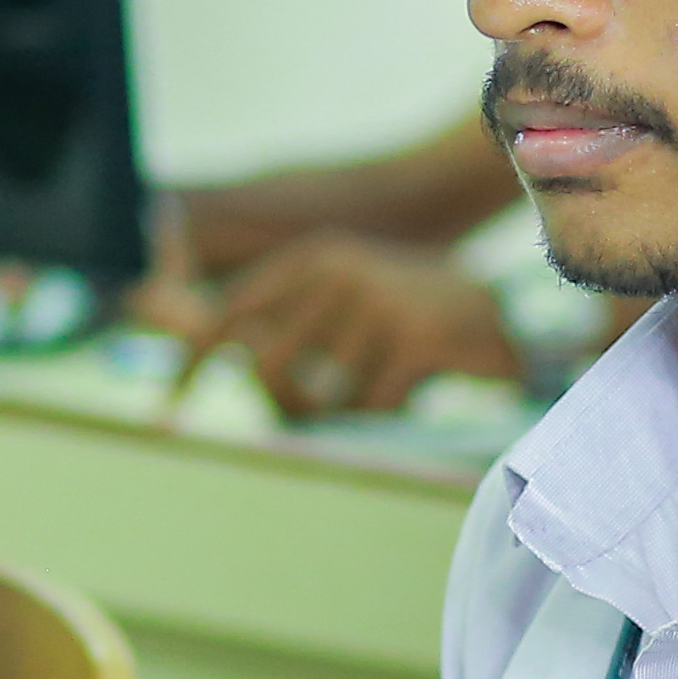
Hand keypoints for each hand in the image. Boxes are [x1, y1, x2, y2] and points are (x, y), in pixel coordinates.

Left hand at [172, 235, 522, 418]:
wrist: (510, 312)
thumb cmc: (419, 319)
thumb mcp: (352, 302)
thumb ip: (297, 328)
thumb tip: (234, 375)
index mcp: (313, 259)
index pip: (228, 316)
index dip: (190, 364)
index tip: (167, 408)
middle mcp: (337, 272)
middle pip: (264, 369)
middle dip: (280, 408)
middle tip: (312, 419)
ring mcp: (376, 303)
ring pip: (322, 398)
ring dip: (347, 414)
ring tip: (381, 395)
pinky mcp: (415, 339)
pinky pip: (373, 408)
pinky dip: (390, 415)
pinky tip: (416, 392)